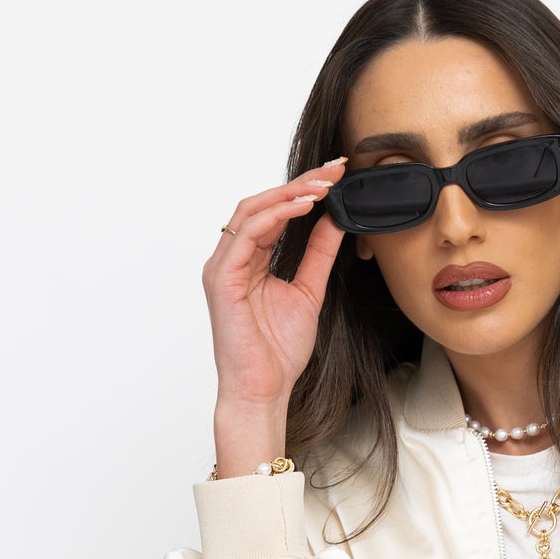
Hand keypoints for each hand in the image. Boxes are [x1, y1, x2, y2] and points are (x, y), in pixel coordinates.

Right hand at [201, 157, 349, 409]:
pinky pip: (248, 234)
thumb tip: (335, 220)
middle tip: (334, 168)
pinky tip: (305, 207)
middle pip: (262, 203)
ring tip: (323, 186)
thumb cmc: (278, 352)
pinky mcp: (222, 278)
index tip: (337, 175)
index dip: (304, 190)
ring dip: (290, 193)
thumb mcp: (309, 291)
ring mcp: (223, 266)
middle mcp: (232, 257)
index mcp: (249, 260)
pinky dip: (277, 216)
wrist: (263, 390)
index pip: (274, 212)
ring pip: (252, 211)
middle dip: (300, 182)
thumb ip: (318, 254)